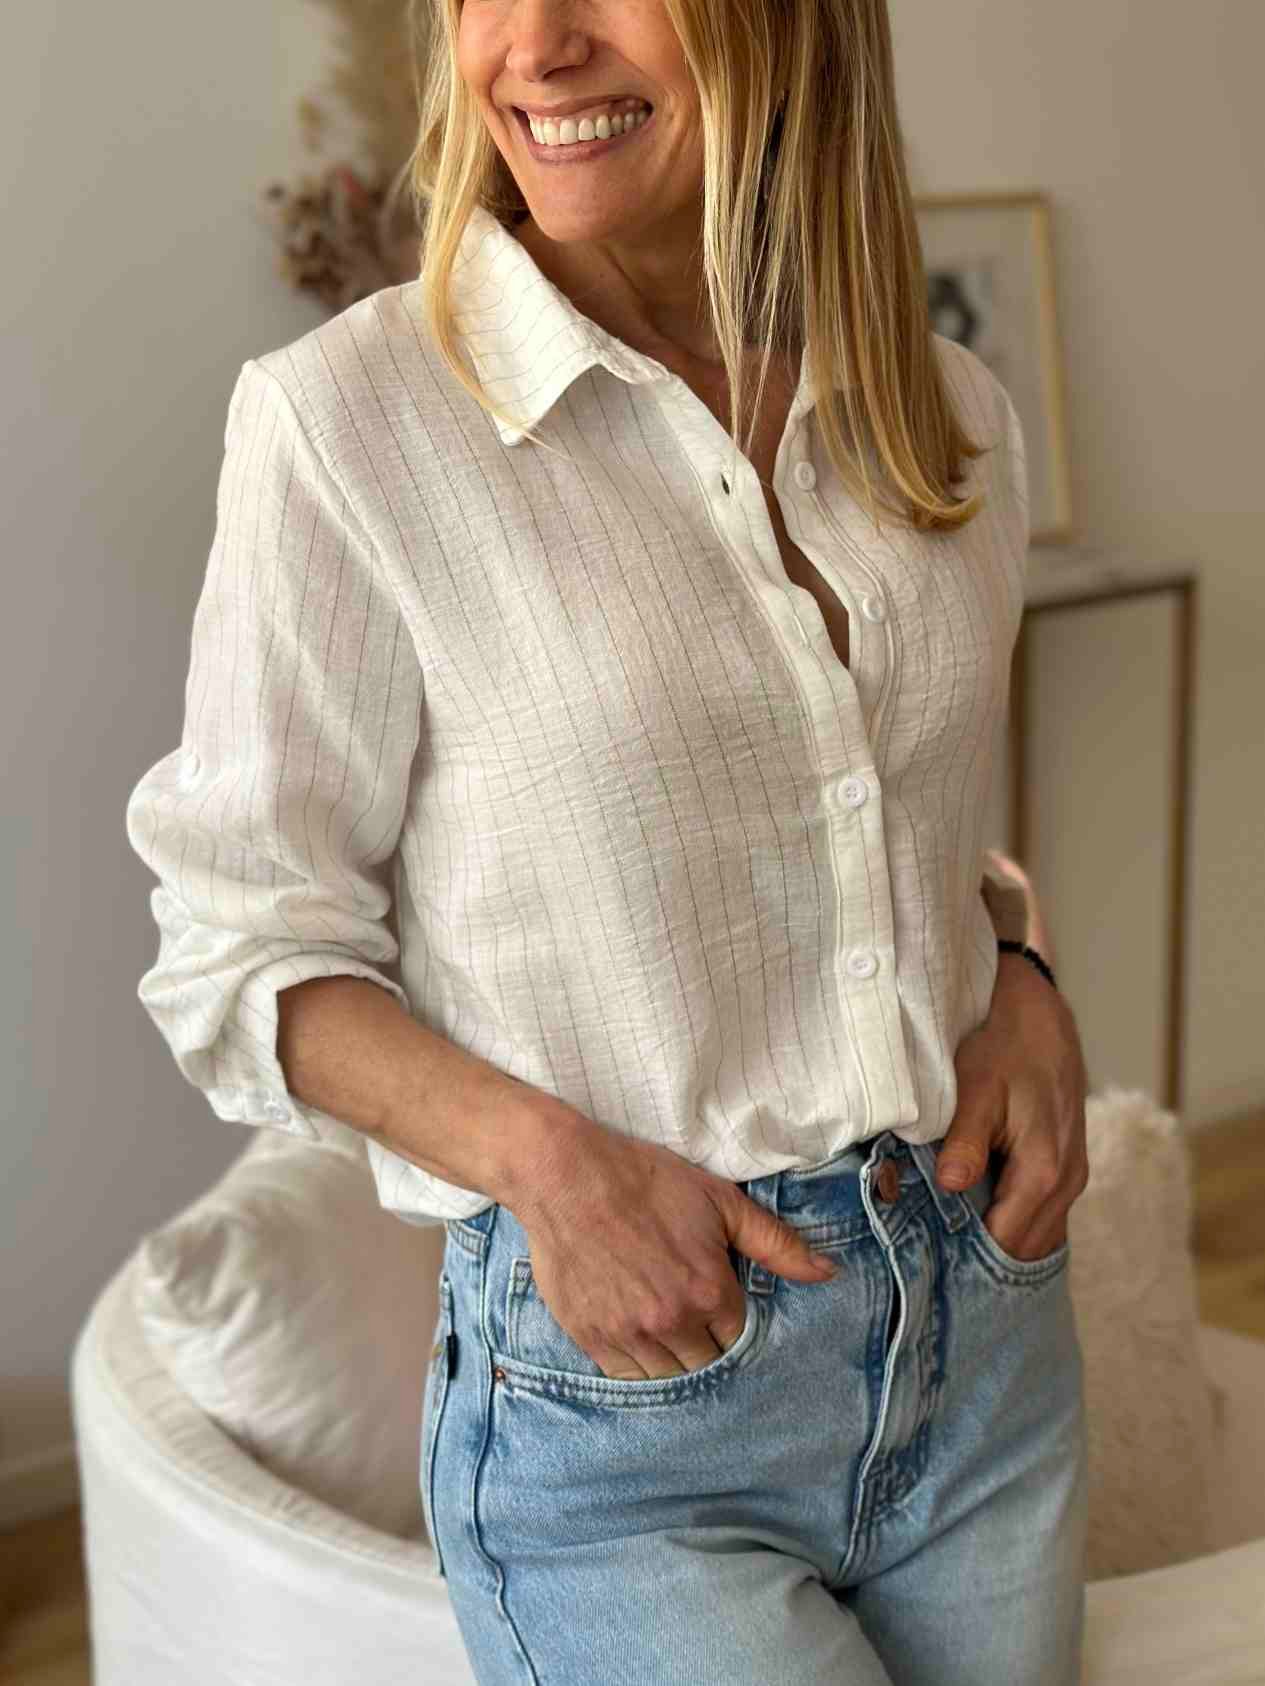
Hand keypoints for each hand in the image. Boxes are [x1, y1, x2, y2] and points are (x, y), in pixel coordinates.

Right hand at [507, 1109, 837, 1380]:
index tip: (724, 1310)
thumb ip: (775, 1243)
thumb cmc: (645, 1180)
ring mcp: (627, 1334)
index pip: (740, 1339)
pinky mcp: (590, 1337)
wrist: (565, 1175)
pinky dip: (638, 1367)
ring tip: (671, 1336)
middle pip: (707, 1367)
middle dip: (708, 1349)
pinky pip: (626, 1377)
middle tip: (698, 1324)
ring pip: (668, 1379)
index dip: (735, 1325)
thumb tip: (828, 1273)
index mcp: (708, 1291)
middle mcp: (671, 1322)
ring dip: (675, 1363)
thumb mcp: (719, 1200)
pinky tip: (641, 1344)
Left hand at [935, 953, 1089, 1260]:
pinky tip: (978, 1202)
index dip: (967, 1253)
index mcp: (1044, 1171)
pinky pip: (1043, 1212)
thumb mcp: (976, 1087)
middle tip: (933, 1242)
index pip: (1005, 1243)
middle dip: (981, 1251)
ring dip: (999, 1234)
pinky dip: (1014, 1216)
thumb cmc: (1004, 1046)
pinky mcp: (1067, 1165)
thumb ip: (966, 1140)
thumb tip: (952, 1186)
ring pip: (1036, 1233)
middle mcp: (1068, 1183)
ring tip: (952, 1225)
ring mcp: (1072, 1176)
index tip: (927, 1249)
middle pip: (1023, 1248)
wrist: (1040, 1015)